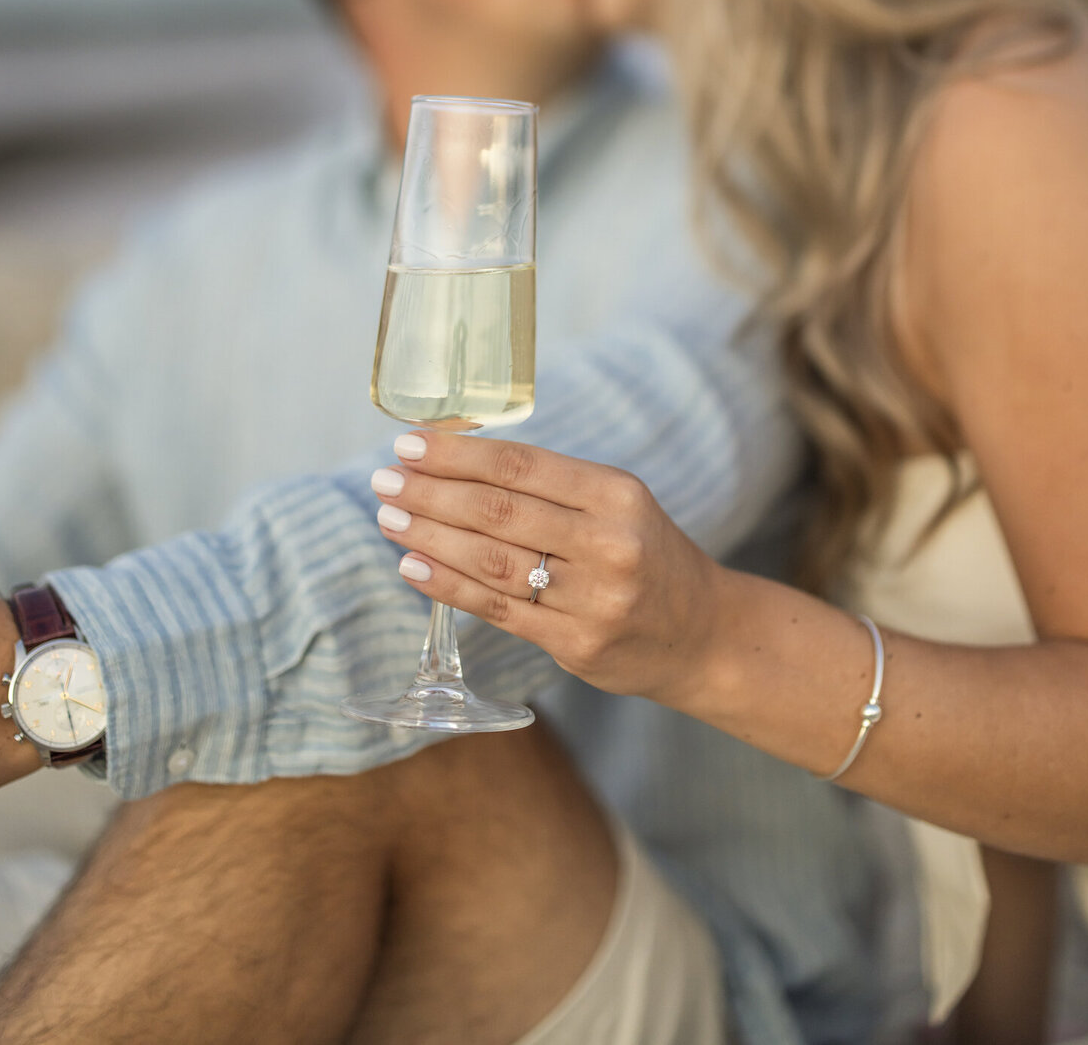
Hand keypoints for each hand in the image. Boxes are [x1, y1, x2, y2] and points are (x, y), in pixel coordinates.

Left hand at [373, 430, 724, 709]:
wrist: (703, 633)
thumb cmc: (645, 554)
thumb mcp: (617, 503)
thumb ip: (551, 487)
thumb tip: (457, 462)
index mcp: (616, 494)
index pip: (521, 466)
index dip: (458, 454)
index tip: (409, 443)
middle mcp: (608, 543)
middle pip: (499, 511)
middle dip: (432, 492)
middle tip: (384, 479)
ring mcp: (594, 598)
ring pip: (493, 561)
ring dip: (430, 536)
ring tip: (389, 517)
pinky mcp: (578, 644)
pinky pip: (499, 610)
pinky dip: (448, 585)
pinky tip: (412, 565)